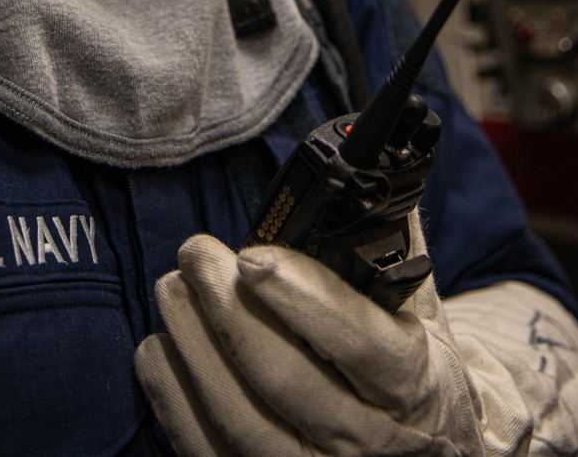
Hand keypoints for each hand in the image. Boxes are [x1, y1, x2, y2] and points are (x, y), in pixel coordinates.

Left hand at [136, 222, 493, 456]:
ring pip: (243, 424)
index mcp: (413, 383)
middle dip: (229, 312)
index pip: (360, 344)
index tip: (254, 255)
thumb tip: (365, 150)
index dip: (303, 299)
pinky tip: (156, 352)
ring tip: (171, 290)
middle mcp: (369, 441)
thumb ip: (393, 237)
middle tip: (195, 255)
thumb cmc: (413, 367)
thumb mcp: (421, 308)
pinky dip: (176, 405)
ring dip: (195, 351)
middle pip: (288, 382)